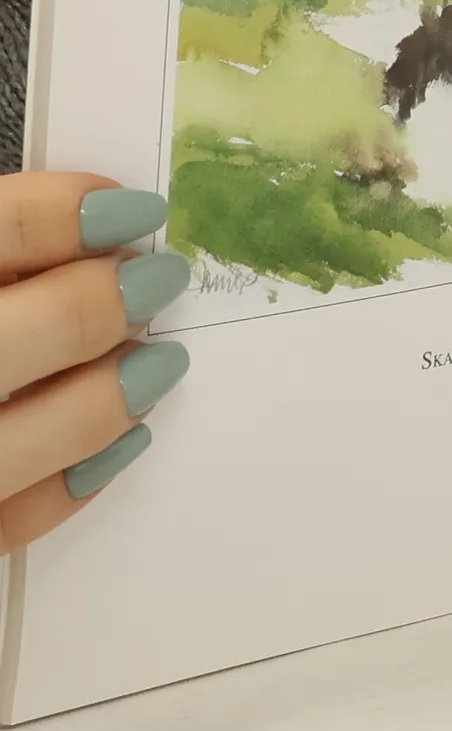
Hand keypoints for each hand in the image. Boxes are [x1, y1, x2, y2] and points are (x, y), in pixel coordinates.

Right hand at [0, 174, 189, 548]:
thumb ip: (5, 251)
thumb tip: (104, 219)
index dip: (69, 213)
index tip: (134, 210)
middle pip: (32, 330)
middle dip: (103, 303)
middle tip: (156, 281)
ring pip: (31, 436)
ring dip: (107, 395)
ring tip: (152, 363)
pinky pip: (12, 520)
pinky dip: (74, 477)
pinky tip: (119, 439)